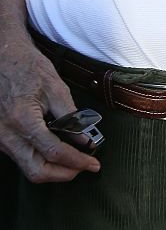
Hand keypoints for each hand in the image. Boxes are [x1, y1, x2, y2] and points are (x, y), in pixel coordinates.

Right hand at [0, 33, 100, 181]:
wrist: (1, 55)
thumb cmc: (27, 66)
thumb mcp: (54, 86)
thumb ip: (70, 116)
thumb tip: (84, 139)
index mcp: (22, 120)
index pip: (54, 152)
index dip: (77, 161)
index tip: (93, 163)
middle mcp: (7, 134)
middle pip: (37, 171)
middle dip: (64, 174)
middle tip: (83, 166)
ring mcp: (0, 138)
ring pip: (27, 167)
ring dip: (52, 169)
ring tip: (73, 159)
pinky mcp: (0, 137)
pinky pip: (20, 157)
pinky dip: (40, 159)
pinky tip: (55, 150)